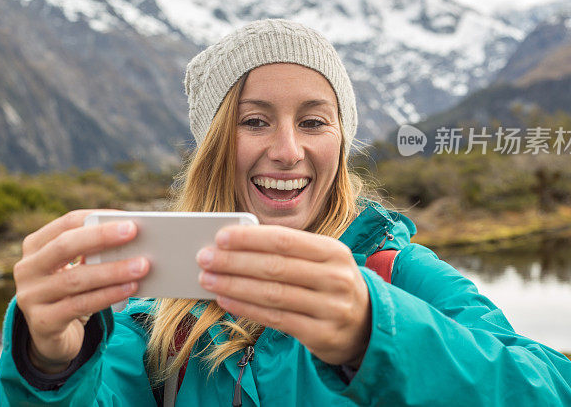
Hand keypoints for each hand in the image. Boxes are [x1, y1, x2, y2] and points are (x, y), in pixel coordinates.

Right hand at [13, 210, 149, 372]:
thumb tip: (132, 238)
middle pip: (65, 246)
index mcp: (35, 246)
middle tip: (133, 231)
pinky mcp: (42, 322)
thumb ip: (93, 253)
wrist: (50, 336)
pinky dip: (107, 295)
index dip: (96, 217)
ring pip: (75, 279)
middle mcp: (27, 268)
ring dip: (112, 270)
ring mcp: (30, 296)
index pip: (66, 223)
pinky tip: (130, 288)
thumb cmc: (70, 293)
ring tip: (141, 265)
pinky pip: (79, 305)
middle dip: (101, 237)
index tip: (126, 217)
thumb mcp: (75, 268)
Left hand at [196, 224, 370, 366]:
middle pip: (275, 267)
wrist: (366, 325)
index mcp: (333, 251)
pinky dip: (245, 309)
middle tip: (204, 258)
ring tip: (208, 279)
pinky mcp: (321, 335)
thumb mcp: (320, 261)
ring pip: (272, 294)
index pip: (284, 240)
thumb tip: (235, 244)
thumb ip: (286, 251)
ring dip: (234, 286)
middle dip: (234, 262)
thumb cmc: (328, 283)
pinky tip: (225, 301)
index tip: (220, 236)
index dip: (250, 238)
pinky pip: (275, 319)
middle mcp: (335, 278)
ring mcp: (331, 308)